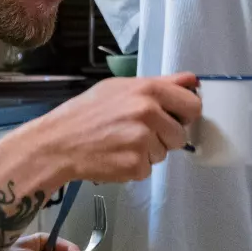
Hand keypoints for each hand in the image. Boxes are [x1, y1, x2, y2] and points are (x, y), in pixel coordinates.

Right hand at [29, 73, 201, 184]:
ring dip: (148, 151)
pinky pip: (149, 169)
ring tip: (121, 142)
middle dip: (165, 136)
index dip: (184, 114)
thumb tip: (193, 81)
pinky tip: (116, 155)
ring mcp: (143, 141)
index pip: (193, 105)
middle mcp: (149, 114)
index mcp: (148, 90)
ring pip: (164, 153)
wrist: (58, 142)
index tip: (172, 117)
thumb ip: (161, 83)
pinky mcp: (136, 166)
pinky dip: (135, 166)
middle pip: (181, 134)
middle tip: (139, 132)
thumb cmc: (87, 112)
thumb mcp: (121, 87)